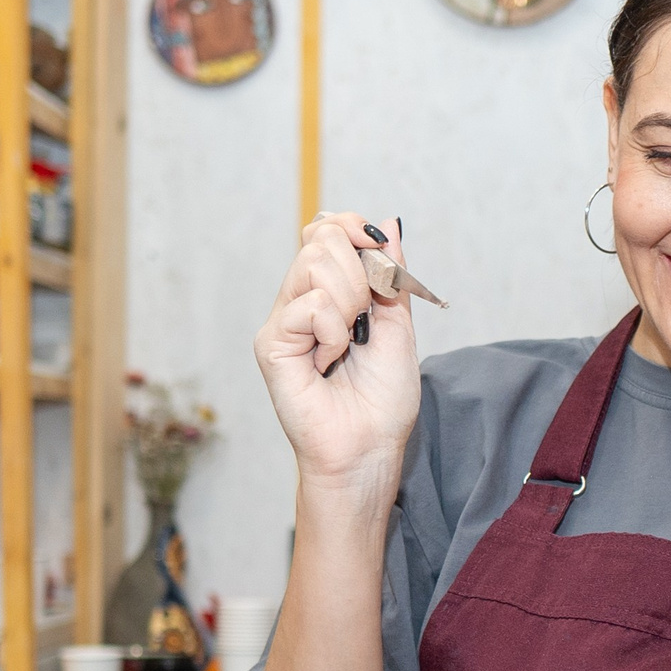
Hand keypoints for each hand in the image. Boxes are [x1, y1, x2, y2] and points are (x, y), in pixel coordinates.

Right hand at [253, 213, 421, 488]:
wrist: (369, 447)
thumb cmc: (383, 398)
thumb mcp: (399, 325)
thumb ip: (391, 274)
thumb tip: (389, 223)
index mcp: (329, 293)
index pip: (327, 230)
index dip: (354, 229)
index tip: (381, 254)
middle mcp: (300, 300)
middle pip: (323, 239)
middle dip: (362, 273)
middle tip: (365, 321)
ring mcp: (283, 319)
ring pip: (316, 263)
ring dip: (350, 303)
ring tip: (348, 343)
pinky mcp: (271, 342)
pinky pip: (311, 305)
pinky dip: (334, 332)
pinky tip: (329, 361)